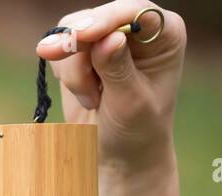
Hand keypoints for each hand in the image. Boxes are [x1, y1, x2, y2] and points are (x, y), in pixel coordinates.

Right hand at [38, 2, 185, 195]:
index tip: (83, 36)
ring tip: (91, 98)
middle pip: (97, 17)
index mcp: (164, 34)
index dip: (106, 19)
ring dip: (73, 68)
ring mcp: (107, 40)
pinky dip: (64, 73)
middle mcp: (137, 30)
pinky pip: (61, 51)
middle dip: (78, 45)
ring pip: (72, 33)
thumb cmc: (137, 130)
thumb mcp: (132, 102)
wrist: (118, 154)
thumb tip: (109, 38)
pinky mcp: (83, 55)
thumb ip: (118, 68)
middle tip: (58, 62)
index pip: (134, 11)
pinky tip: (84, 95)